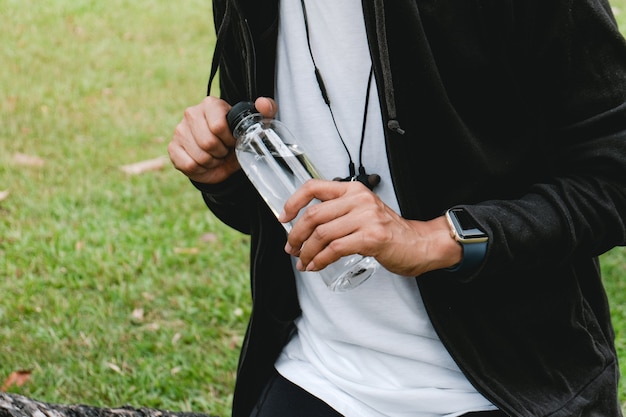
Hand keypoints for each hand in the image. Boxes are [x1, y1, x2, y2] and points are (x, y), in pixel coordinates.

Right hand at [168, 96, 277, 183]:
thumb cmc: (237, 140)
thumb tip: (262, 103)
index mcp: (211, 104)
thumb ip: (267, 111)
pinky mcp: (173, 147)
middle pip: (208, 142)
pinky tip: (203, 162)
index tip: (233, 140)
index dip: (229, 139)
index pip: (218, 126)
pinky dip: (200, 169)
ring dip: (212, 162)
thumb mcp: (255, 126)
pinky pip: (188, 164)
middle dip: (220, 152)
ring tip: (215, 156)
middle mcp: (191, 113)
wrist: (222, 161)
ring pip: (199, 156)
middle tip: (223, 150)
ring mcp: (179, 130)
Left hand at [279, 179, 461, 276]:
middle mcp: (358, 199)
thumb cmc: (388, 231)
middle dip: (296, 235)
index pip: (313, 187)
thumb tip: (306, 226)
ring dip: (306, 252)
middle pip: (313, 215)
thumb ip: (339, 212)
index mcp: (353, 190)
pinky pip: (334, 249)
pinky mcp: (371, 237)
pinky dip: (319, 260)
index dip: (293, 202)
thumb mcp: (363, 212)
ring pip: (321, 234)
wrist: (419, 244)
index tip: (284, 218)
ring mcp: (366, 218)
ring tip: (303, 262)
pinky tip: (315, 266)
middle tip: (291, 248)